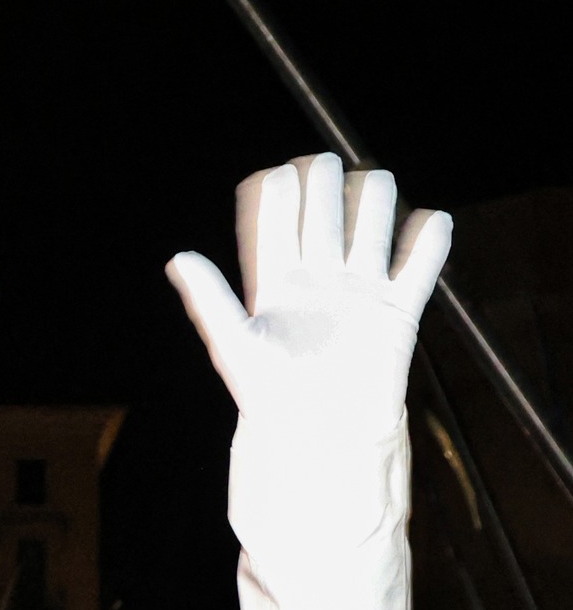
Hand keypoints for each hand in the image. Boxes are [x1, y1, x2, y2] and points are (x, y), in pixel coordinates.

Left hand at [166, 154, 449, 440]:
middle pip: (327, 203)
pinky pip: (422, 259)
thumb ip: (210, 299)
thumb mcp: (235, 345)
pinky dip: (430, 235)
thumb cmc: (269, 395)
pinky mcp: (398, 308)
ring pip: (375, 217)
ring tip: (374, 197)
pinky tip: (425, 225)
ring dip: (377, 196)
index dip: (281, 187)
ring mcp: (360, 288)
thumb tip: (179, 257)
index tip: (281, 180)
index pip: (278, 214)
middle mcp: (318, 276)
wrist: (319, 434)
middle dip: (327, 181)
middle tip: (327, 175)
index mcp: (277, 280)